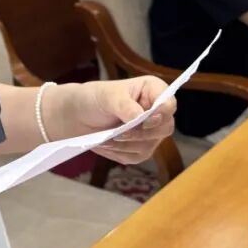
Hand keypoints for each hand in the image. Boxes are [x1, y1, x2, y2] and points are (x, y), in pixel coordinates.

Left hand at [48, 77, 175, 164]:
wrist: (79, 115)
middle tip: (118, 134)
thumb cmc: (95, 98)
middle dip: (141, 133)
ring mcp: (151, 132)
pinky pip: (137, 156)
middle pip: (165, 128)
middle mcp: (157, 112)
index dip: (161, 114)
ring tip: (105, 139)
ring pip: (150, 145)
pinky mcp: (141, 148)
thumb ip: (124, 105)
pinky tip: (106, 144)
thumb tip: (140, 118)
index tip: (144, 121)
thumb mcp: (107, 96)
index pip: (169, 104)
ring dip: (126, 144)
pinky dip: (120, 152)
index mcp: (153, 90)